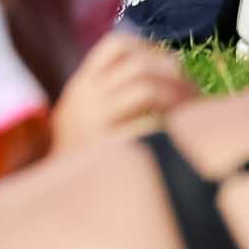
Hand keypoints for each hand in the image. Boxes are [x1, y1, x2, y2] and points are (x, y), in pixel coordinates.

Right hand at [50, 32, 198, 148]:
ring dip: (176, 93)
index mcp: (80, 87)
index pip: (116, 45)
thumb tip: (164, 67)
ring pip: (144, 87)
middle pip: (137, 63)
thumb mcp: (82, 118)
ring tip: (192, 109)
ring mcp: (94, 121)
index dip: (149, 48)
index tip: (170, 65)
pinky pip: (146, 123)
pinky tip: (179, 131)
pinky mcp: (107, 147)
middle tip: (192, 90)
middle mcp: (84, 98)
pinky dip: (168, 121)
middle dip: (172, 72)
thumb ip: (108, 93)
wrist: (55, 203)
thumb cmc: (81, 162)